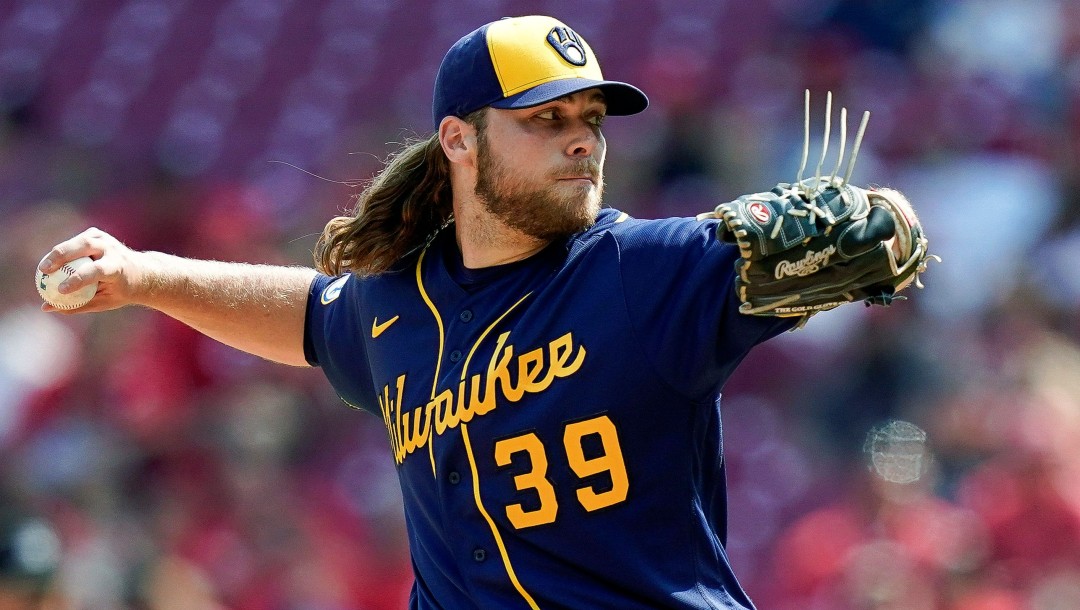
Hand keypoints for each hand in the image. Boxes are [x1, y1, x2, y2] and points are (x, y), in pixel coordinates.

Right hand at [37, 227, 151, 312]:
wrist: (140, 272)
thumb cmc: (120, 291)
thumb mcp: (103, 302)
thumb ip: (77, 305)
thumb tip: (46, 307)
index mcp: (118, 267)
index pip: (96, 270)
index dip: (78, 279)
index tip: (61, 289)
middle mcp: (113, 249)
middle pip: (85, 247)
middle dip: (62, 257)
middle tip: (44, 271)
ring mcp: (105, 239)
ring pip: (79, 241)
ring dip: (59, 252)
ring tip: (43, 268)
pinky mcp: (96, 234)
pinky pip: (76, 241)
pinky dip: (65, 250)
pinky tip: (53, 261)